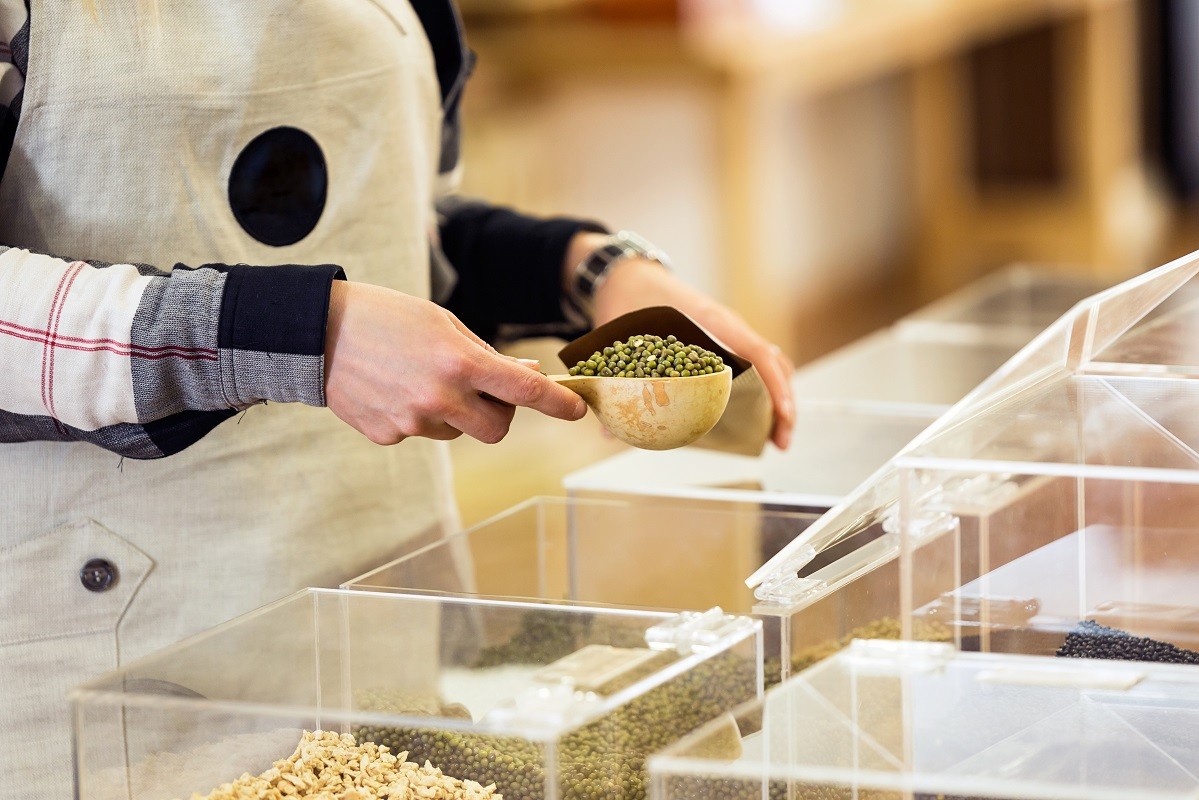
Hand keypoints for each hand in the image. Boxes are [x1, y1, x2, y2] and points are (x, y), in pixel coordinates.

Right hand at [324, 281, 586, 444]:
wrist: (316, 332)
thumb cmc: (386, 316)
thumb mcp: (443, 323)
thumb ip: (487, 355)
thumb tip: (527, 377)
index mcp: (460, 362)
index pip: (526, 392)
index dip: (558, 403)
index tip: (577, 410)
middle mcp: (440, 398)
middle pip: (496, 428)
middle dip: (498, 412)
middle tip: (484, 390)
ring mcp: (412, 422)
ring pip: (457, 431)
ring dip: (455, 412)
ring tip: (421, 378)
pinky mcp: (388, 435)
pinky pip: (420, 432)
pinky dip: (417, 416)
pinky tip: (393, 388)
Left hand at [577, 237, 794, 448]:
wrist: (628, 275)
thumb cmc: (630, 300)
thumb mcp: (621, 338)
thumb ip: (616, 382)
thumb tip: (607, 431)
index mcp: (711, 321)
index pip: (757, 354)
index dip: (775, 387)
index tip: (781, 416)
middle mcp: (727, 327)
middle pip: (773, 364)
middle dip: (783, 404)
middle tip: (780, 442)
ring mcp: (728, 333)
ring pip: (767, 366)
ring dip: (775, 400)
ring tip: (772, 436)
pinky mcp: (721, 342)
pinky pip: (752, 366)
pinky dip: (760, 391)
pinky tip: (752, 418)